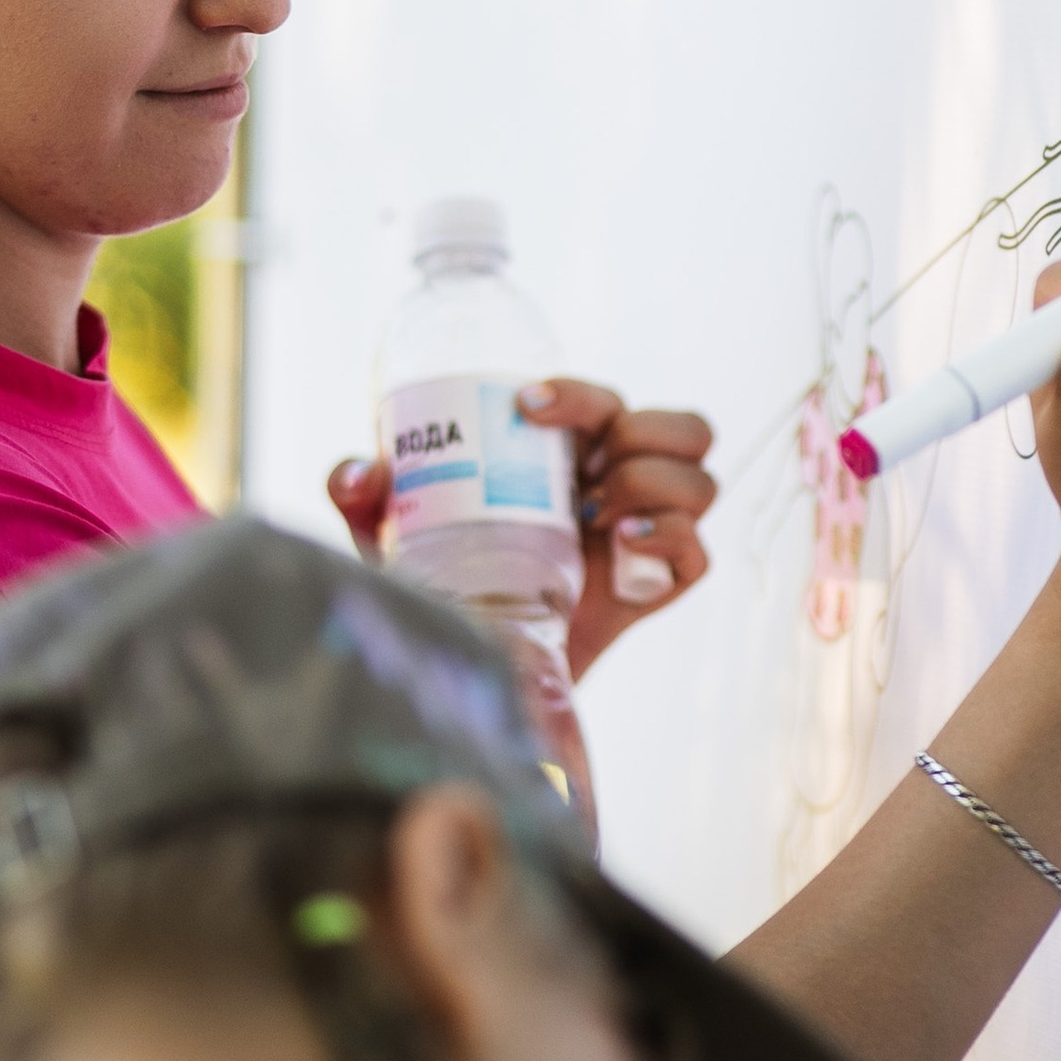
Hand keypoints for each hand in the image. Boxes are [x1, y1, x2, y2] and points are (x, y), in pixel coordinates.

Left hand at [326, 384, 715, 679]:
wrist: (480, 668)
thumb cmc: (443, 585)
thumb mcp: (394, 537)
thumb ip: (363, 497)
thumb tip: (360, 472)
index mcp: (576, 455)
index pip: (608, 402)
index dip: (581, 392)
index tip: (524, 406)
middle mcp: (625, 485)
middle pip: (683, 427)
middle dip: (637, 433)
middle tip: (581, 471)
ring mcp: (651, 536)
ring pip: (700, 481)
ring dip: (651, 484)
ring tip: (594, 516)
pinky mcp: (661, 588)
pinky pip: (697, 553)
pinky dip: (668, 538)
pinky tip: (620, 546)